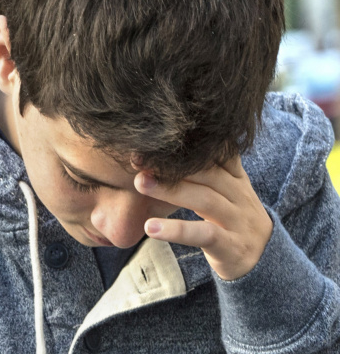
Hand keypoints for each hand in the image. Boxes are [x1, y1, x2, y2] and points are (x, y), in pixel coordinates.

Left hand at [135, 156, 272, 280]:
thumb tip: (168, 148)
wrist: (264, 264)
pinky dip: (177, 230)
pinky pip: (204, 234)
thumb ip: (209, 172)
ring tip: (140, 183)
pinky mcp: (232, 246)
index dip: (186, 145)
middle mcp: (240, 196)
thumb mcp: (227, 194)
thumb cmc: (233, 222)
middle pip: (207, 173)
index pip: (216, 154)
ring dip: (170, 190)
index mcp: (237, 180)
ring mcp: (238, 221)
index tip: (154, 139)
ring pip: (205, 199)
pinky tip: (151, 227)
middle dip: (171, 164)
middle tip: (138, 158)